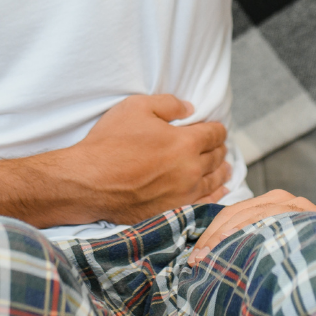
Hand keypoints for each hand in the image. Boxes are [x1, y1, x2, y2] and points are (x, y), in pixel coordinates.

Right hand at [55, 94, 230, 224]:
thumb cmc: (110, 142)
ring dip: (222, 172)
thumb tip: (189, 108)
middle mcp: (191, 169)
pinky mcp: (173, 210)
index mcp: (186, 142)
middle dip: (220, 149)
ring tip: (226, 168)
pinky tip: (220, 192)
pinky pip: (204, 203)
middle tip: (219, 146)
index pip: (214, 134)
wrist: (89, 182)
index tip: (217, 128)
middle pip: (216, 157)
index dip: (217, 129)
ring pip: (214, 181)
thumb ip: (168, 104)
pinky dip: (216, 195)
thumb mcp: (136, 107)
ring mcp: (183, 193)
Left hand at [190, 188, 315, 260]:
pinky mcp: (308, 217)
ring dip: (228, 236)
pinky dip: (254, 234)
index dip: (210, 236)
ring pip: (253, 216)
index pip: (230, 214)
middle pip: (236, 213)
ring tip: (210, 256)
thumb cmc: (309, 254)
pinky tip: (242, 250)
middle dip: (213, 238)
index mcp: (270, 203)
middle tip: (196, 262)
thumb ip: (251, 244)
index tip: (194, 259)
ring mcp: (296, 206)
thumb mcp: (275, 245)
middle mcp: (282, 199)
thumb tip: (210, 261)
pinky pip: (276, 223)